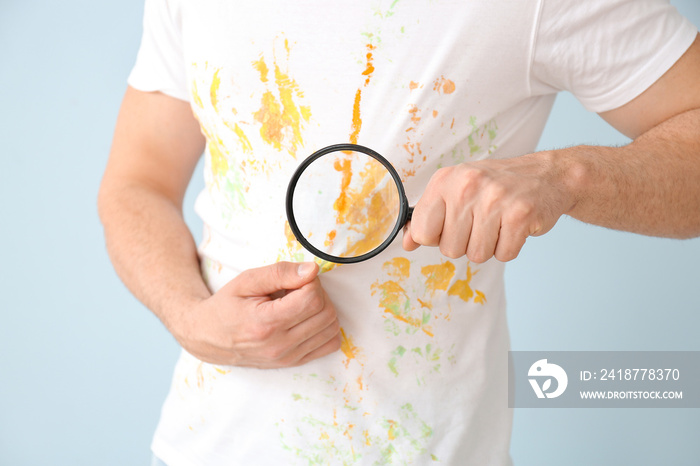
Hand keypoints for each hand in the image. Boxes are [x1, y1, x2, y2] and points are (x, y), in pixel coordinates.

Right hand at [173, 261, 340, 367]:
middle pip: (326, 313)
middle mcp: (280, 345)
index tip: (295, 278)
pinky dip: (325, 327)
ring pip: (331, 328)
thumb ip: (280, 273)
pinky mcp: (293, 362)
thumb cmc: (226, 305)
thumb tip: (313, 270)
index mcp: (266, 323)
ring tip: (300, 303)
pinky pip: (329, 344)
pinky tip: (307, 318)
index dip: (310, 281)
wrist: (207, 337)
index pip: (312, 299)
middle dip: (318, 293)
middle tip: (297, 288)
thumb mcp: (246, 281)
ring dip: (322, 309)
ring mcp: (288, 358)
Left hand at [403, 152, 577, 262]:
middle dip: (466, 244)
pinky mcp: (520, 214)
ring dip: (489, 247)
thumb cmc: (495, 187)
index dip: (437, 238)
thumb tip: (407, 243)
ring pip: (477, 255)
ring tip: (498, 224)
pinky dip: (509, 248)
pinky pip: (503, 255)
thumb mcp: (456, 191)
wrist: (546, 175)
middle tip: (481, 223)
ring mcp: (495, 199)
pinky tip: (514, 227)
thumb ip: (428, 217)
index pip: (423, 231)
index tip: (451, 226)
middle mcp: (467, 185)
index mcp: (445, 180)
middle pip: (450, 249)